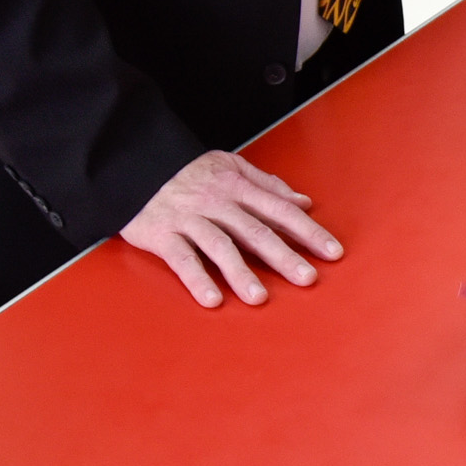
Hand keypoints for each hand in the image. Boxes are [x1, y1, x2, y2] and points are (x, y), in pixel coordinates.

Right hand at [121, 150, 341, 308]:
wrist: (133, 166)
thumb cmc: (186, 170)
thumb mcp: (228, 165)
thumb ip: (267, 184)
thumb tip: (303, 202)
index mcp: (236, 185)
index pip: (279, 209)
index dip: (307, 231)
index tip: (332, 251)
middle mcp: (216, 202)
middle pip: (255, 231)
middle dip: (284, 256)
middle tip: (308, 278)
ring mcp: (189, 219)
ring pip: (220, 247)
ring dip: (241, 273)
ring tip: (260, 297)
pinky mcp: (162, 234)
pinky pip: (182, 259)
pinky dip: (197, 280)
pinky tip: (213, 299)